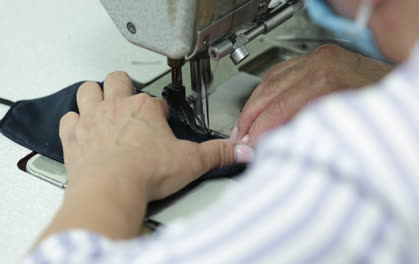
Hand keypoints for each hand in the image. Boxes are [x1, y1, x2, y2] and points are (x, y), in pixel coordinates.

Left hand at [60, 72, 245, 200]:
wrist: (111, 189)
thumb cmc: (146, 173)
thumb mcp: (191, 162)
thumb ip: (217, 154)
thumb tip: (240, 150)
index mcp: (146, 109)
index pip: (155, 101)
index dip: (160, 111)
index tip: (162, 121)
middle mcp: (117, 107)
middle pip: (118, 80)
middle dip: (123, 86)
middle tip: (129, 99)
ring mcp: (92, 119)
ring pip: (88, 90)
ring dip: (94, 95)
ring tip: (103, 105)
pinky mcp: (74, 136)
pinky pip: (68, 118)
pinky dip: (74, 122)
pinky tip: (81, 129)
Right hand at [233, 44, 391, 144]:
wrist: (413, 87)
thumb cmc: (388, 110)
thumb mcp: (352, 128)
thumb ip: (310, 135)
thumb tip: (280, 148)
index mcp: (327, 79)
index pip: (279, 108)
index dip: (261, 131)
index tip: (251, 148)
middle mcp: (320, 63)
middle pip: (270, 93)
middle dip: (250, 119)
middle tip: (241, 140)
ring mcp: (319, 58)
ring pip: (270, 80)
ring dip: (253, 105)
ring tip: (244, 126)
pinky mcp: (319, 58)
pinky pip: (280, 72)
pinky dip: (265, 90)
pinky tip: (260, 105)